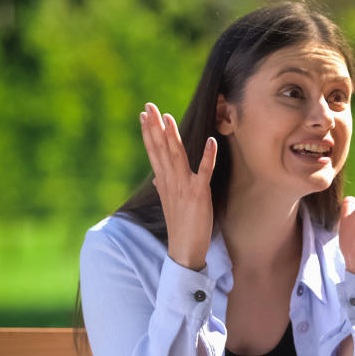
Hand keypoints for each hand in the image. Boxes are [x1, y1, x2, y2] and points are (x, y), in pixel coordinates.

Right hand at [139, 102, 217, 270]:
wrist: (184, 248)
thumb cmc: (179, 225)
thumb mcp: (169, 203)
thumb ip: (163, 187)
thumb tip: (156, 178)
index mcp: (164, 182)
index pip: (153, 152)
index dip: (149, 133)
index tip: (144, 115)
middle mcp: (171, 181)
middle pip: (161, 149)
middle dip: (155, 127)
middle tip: (149, 106)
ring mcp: (184, 187)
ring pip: (177, 156)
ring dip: (173, 136)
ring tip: (168, 117)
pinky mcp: (199, 194)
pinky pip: (204, 172)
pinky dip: (207, 156)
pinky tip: (210, 141)